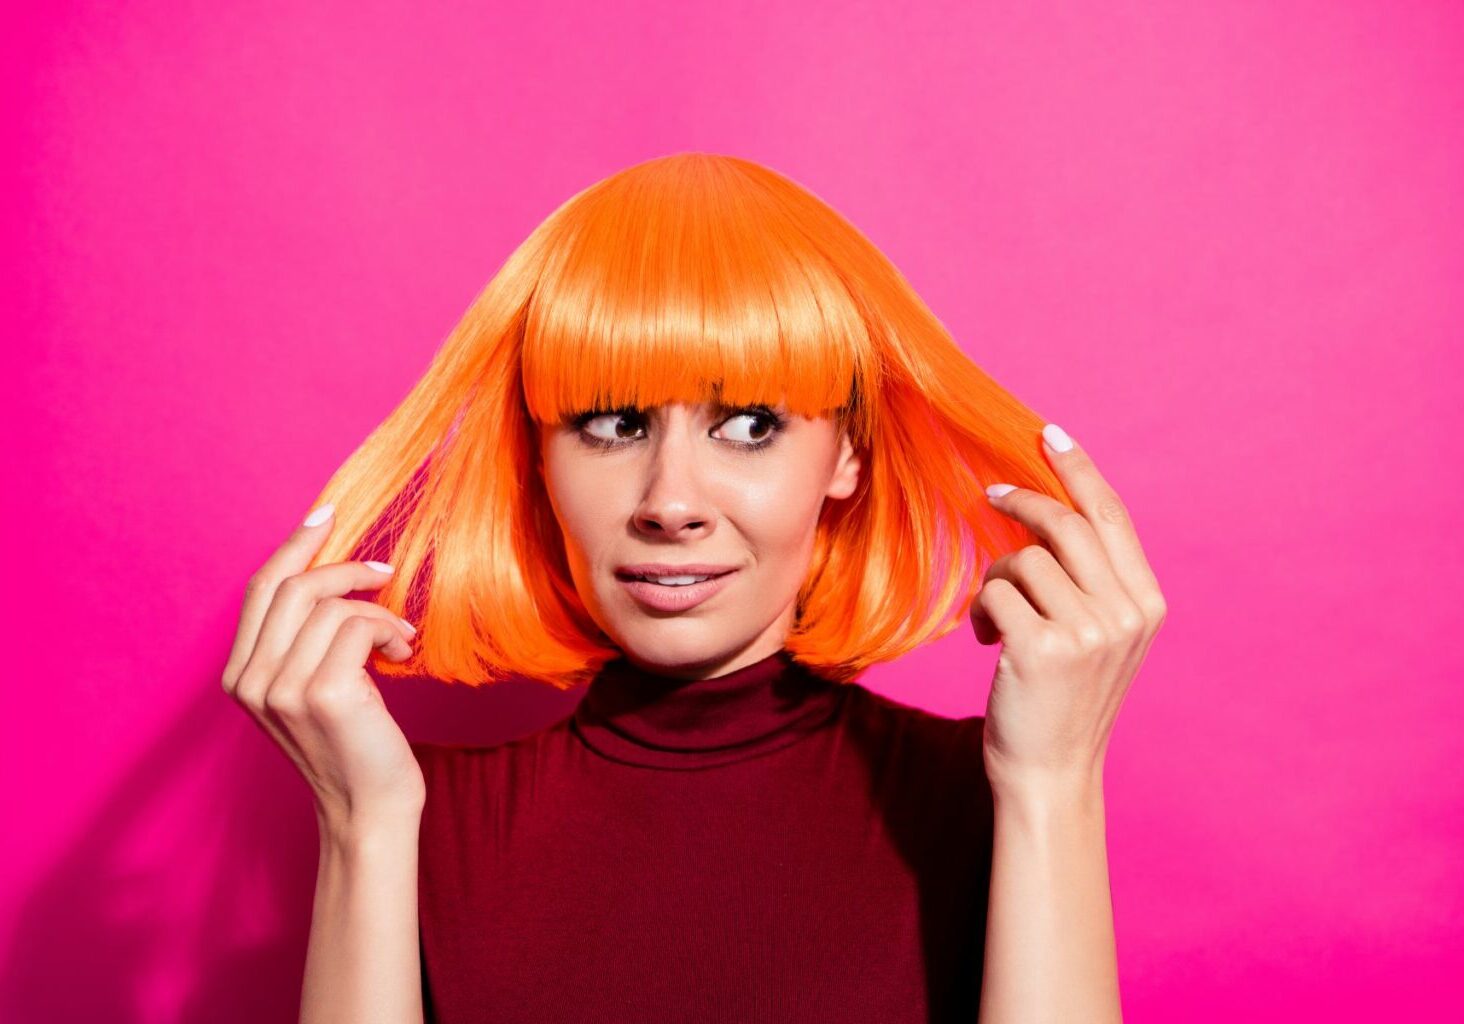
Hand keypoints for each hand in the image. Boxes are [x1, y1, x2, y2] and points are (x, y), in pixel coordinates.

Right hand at [221, 503, 425, 833]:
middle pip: (292, 587)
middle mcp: (250, 681)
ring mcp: (282, 688)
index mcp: (240, 677)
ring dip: (377, 611)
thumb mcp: (312, 688)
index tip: (327, 514)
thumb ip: (304, 641)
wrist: (369, 810)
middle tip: (386, 572)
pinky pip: (357, 626)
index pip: (260, 590)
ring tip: (399, 638)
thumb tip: (334, 573)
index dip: (294, 546)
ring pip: (330, 605)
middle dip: (346, 569)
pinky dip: (387, 629)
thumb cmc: (352, 746)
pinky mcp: (323, 693)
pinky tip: (401, 652)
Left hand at [971, 423, 1166, 798]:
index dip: (1078, 470)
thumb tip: (1043, 506)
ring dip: (996, 578)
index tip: (1048, 434)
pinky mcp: (1043, 649)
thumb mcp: (1098, 636)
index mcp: (1146, 604)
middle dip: (1023, 502)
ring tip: (995, 619)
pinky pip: (996, 592)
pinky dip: (982, 611)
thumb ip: (1090, 580)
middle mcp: (1126, 614)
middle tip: (992, 494)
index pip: (1111, 516)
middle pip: (1065, 524)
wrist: (1051, 773)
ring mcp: (1088, 632)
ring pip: (1024, 558)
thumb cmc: (1063, 699)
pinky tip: (988, 642)